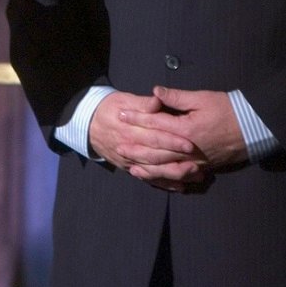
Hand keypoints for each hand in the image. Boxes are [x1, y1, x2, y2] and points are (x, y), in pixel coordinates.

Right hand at [89, 90, 204, 191]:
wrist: (88, 123)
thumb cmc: (109, 108)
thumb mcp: (123, 100)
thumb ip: (142, 103)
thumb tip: (157, 101)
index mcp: (130, 130)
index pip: (154, 137)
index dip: (172, 141)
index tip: (189, 144)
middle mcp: (130, 148)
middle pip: (156, 157)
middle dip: (177, 161)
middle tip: (197, 163)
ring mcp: (129, 161)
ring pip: (154, 172)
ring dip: (174, 175)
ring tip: (194, 175)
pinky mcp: (129, 168)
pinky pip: (148, 179)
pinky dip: (164, 184)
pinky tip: (180, 186)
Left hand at [121, 86, 248, 170]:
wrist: (255, 127)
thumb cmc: (229, 109)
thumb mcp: (202, 98)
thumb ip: (177, 97)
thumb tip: (154, 91)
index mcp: (186, 129)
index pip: (155, 124)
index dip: (137, 119)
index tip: (121, 115)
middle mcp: (189, 149)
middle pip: (157, 151)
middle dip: (136, 148)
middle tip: (118, 146)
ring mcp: (197, 161)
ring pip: (167, 168)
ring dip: (148, 168)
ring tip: (131, 167)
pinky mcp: (204, 167)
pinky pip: (181, 176)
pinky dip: (167, 179)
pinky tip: (157, 179)